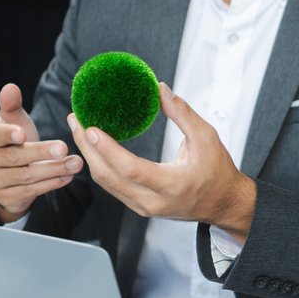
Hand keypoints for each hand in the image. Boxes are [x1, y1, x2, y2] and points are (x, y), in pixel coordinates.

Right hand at [0, 83, 80, 222]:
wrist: (8, 172)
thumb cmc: (12, 140)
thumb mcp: (12, 120)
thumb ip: (11, 105)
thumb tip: (10, 88)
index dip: (7, 134)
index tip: (23, 134)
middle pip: (13, 157)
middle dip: (40, 152)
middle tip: (63, 147)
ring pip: (25, 176)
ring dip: (53, 170)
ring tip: (75, 163)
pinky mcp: (4, 197)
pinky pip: (30, 191)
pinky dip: (51, 184)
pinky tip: (67, 176)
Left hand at [67, 82, 256, 236]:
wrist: (223, 204)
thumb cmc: (217, 172)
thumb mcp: (207, 138)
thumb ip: (183, 114)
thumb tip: (160, 89)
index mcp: (173, 185)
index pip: (131, 169)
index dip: (107, 149)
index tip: (90, 128)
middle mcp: (153, 201)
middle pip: (108, 177)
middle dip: (86, 147)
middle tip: (76, 119)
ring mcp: (143, 207)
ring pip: (105, 183)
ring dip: (88, 155)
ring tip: (78, 128)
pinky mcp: (138, 206)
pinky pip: (111, 186)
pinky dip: (99, 164)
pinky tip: (92, 146)